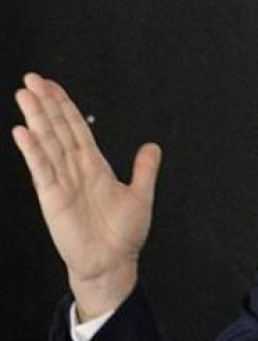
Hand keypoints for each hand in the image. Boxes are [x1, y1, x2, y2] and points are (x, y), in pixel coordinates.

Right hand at [12, 73, 161, 319]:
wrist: (114, 263)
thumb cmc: (124, 234)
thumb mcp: (140, 195)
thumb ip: (144, 169)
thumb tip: (152, 145)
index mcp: (94, 166)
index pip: (77, 129)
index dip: (65, 107)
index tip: (52, 86)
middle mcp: (75, 170)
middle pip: (58, 129)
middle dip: (46, 104)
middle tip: (31, 78)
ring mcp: (62, 182)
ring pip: (48, 143)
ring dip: (36, 119)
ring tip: (24, 94)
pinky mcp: (53, 199)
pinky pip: (42, 170)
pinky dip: (33, 151)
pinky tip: (23, 132)